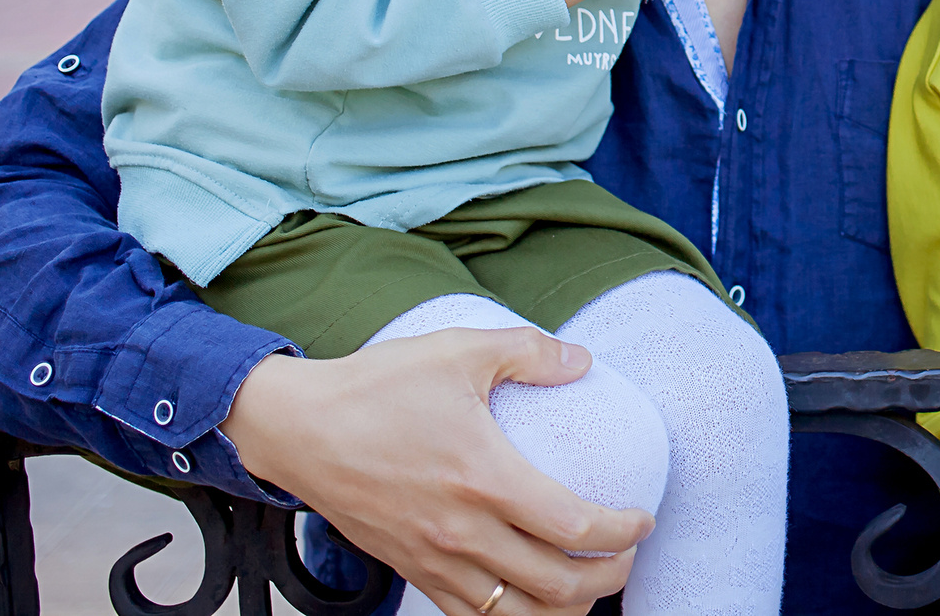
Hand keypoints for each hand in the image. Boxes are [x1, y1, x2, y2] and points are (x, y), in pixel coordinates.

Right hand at [224, 330, 653, 615]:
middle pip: (557, 586)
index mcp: (486, 480)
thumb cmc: (376, 387)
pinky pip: (467, 615)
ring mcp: (434, 560)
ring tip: (588, 584)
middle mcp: (463, 533)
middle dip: (608, 579)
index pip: (575, 527)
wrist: (296, 430)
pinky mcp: (409, 570)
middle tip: (628, 555)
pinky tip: (528, 596)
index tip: (643, 520)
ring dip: (564, 609)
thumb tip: (583, 360)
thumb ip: (528, 352)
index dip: (622, 532)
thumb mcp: (459, 350)